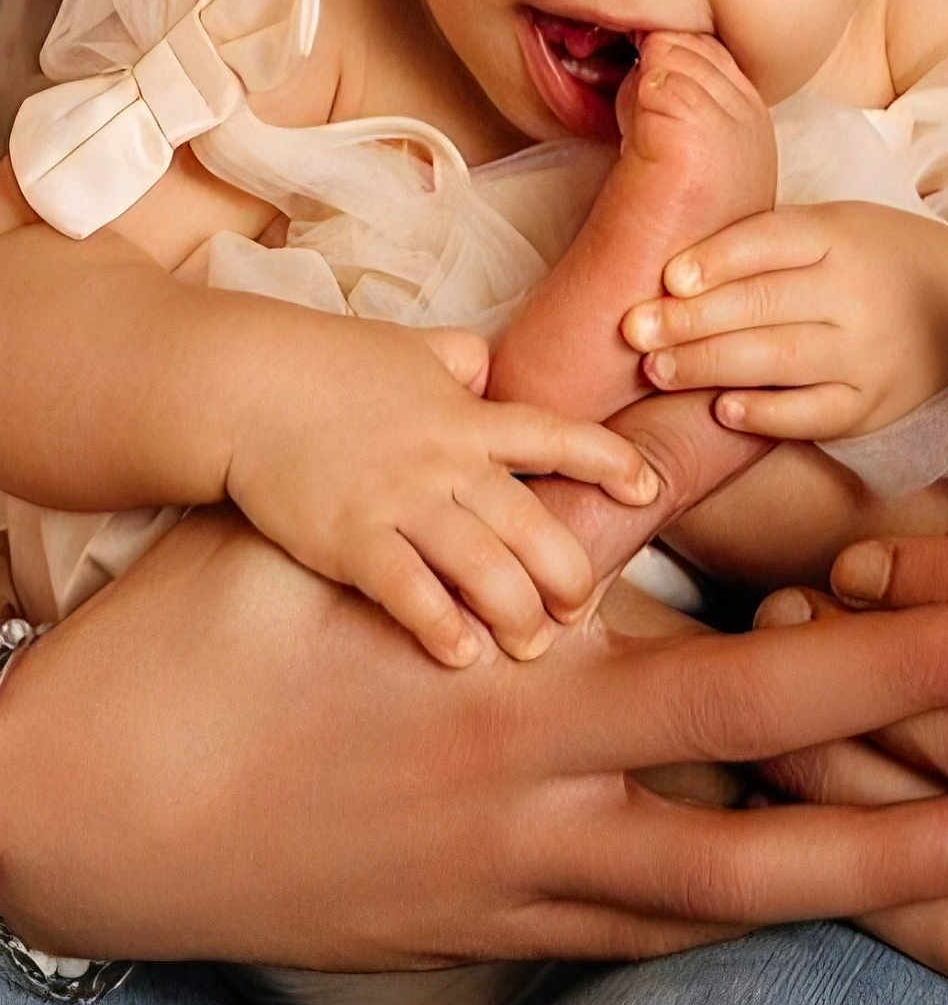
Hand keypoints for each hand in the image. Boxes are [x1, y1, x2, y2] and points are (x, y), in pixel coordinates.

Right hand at [0, 385, 947, 970]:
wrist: (77, 817)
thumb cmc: (194, 652)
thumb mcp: (347, 538)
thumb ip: (517, 477)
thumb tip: (649, 402)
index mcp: (499, 692)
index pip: (723, 668)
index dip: (876, 645)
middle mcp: (523, 804)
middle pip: (752, 812)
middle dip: (906, 784)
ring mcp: (506, 890)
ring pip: (715, 901)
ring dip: (854, 880)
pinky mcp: (483, 931)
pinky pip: (643, 929)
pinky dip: (742, 909)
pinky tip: (807, 897)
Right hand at [224, 318, 659, 665]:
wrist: (245, 385)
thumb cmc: (326, 363)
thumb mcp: (408, 349)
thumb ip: (457, 361)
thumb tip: (486, 366)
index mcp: (467, 415)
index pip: (558, 436)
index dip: (609, 462)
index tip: (646, 490)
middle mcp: (445, 461)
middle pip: (534, 525)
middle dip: (570, 575)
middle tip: (582, 609)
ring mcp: (399, 501)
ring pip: (484, 568)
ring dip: (518, 614)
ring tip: (532, 645)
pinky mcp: (350, 538)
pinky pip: (409, 591)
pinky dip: (442, 627)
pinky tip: (463, 655)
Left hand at [623, 201, 947, 435]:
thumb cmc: (874, 257)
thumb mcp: (832, 225)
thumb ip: (763, 241)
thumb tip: (667, 267)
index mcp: (840, 234)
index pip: (769, 242)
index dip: (715, 260)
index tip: (666, 277)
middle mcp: (856, 291)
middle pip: (764, 304)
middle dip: (691, 320)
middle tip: (633, 331)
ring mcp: (868, 352)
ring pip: (780, 359)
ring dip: (710, 366)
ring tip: (656, 369)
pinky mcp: (875, 404)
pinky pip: (814, 413)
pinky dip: (766, 414)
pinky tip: (722, 410)